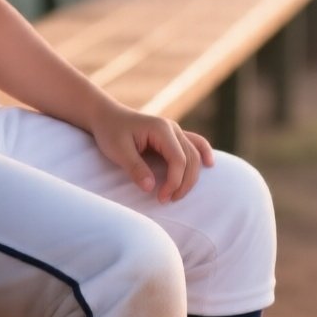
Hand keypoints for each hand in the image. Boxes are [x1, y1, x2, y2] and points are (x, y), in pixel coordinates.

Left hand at [85, 101, 214, 202]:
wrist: (107, 116)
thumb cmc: (111, 132)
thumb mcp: (118, 150)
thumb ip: (135, 168)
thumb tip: (150, 188)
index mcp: (161, 129)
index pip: (178, 160)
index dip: (174, 182)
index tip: (161, 198)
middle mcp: (173, 128)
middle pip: (191, 159)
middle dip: (184, 183)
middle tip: (167, 200)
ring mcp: (175, 130)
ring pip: (195, 154)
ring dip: (191, 176)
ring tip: (178, 194)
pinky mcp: (173, 136)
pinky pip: (195, 143)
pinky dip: (203, 153)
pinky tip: (209, 164)